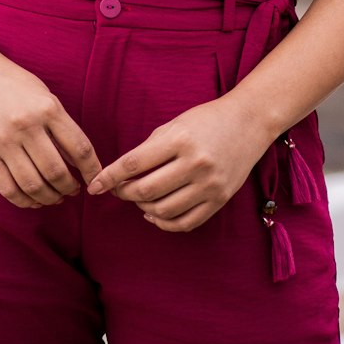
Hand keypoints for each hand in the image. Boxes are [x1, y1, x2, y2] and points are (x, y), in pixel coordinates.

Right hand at [0, 53, 103, 209]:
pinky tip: (33, 199)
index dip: (92, 169)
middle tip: (73, 190)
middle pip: (56, 171)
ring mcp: (4, 141)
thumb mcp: (43, 94)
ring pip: (33, 185)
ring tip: (57, 197)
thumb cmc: (12, 82)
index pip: (79, 148)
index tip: (96, 179)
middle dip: (69, 188)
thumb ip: (61, 126)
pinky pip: (7, 187)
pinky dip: (24, 201)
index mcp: (47, 108)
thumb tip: (78, 162)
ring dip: (49, 198)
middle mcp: (26, 126)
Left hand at [85, 97, 274, 232]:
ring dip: (143, 208)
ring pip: (163, 210)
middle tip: (117, 190)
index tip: (95, 185)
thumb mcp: (174, 125)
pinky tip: (154, 214)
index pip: (134, 164)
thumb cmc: (205, 120)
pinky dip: (164, 222)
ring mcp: (210, 185)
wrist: (248, 123)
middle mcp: (195, 163)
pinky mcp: (219, 200)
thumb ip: (149, 150)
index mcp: (180, 140)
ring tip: (138, 199)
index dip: (110, 176)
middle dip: (124, 193)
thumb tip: (121, 176)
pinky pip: (185, 222)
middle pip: (146, 191)